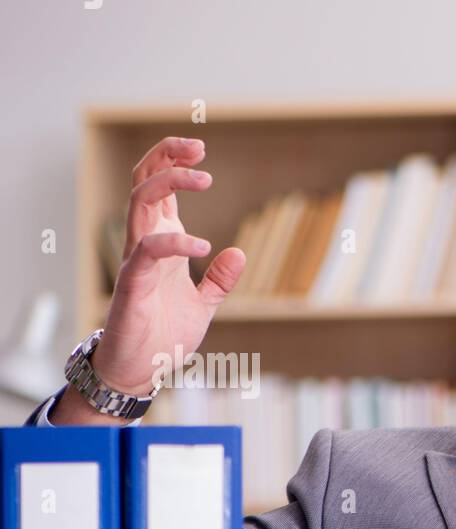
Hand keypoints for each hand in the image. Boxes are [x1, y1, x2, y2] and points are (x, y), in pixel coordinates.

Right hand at [53, 136, 244, 422]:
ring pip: (140, 202)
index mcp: (163, 243)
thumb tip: (239, 252)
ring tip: (204, 179)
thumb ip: (220, 280)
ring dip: (169, 182)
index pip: (161, 188)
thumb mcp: (204, 304)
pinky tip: (204, 246)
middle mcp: (146, 243)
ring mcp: (136, 260)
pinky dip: (175, 241)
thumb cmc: (165, 335)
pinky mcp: (132, 282)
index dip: (175, 162)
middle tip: (198, 147)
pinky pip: (148, 250)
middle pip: (144, 181)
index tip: (200, 149)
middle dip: (167, 157)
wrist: (141, 370)